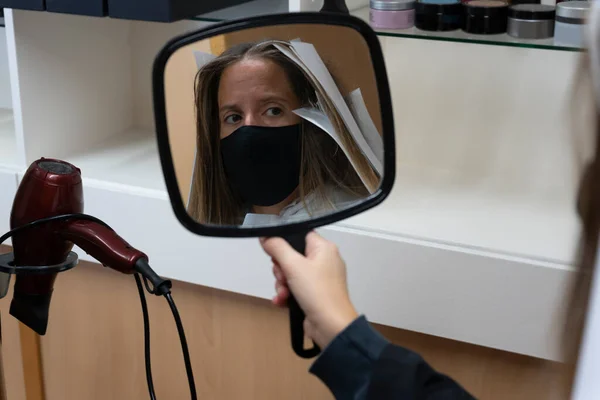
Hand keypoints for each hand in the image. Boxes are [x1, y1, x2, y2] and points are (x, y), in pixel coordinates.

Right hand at [260, 231, 358, 348]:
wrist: (331, 326)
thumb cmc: (317, 292)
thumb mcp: (293, 265)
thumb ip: (277, 247)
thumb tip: (266, 236)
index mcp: (324, 248)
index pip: (299, 235)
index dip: (284, 243)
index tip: (273, 253)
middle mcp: (324, 261)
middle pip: (292, 256)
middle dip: (281, 269)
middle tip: (283, 277)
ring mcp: (320, 279)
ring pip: (291, 274)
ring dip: (282, 284)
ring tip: (283, 293)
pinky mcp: (315, 294)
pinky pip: (295, 288)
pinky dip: (287, 294)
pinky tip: (282, 301)